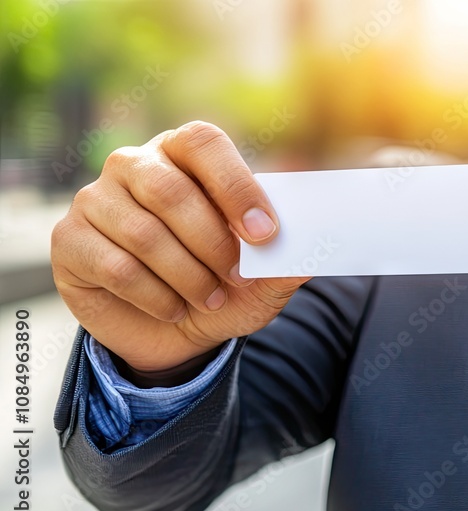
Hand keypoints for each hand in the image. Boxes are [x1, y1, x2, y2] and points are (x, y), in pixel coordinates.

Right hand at [51, 121, 309, 377]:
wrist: (173, 331)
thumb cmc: (222, 288)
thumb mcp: (264, 281)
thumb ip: (289, 261)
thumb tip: (318, 247)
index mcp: (185, 154)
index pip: (204, 143)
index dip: (236, 187)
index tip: (265, 234)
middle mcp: (135, 165)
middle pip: (171, 192)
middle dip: (213, 244)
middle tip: (236, 278)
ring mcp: (96, 199)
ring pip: (145, 234)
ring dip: (188, 276)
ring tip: (210, 298)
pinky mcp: (70, 239)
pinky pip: (115, 266)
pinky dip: (155, 297)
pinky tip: (173, 308)